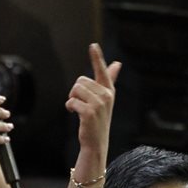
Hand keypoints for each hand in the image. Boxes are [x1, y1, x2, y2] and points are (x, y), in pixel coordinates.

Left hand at [67, 43, 121, 164]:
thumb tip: (118, 63)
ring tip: (79, 109)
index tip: (93, 45)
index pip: (102, 70)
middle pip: (81, 80)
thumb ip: (110, 79)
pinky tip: (75, 114)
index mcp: (109, 90)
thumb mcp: (105, 99)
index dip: (97, 57)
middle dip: (76, 91)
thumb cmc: (98, 119)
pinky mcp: (90, 112)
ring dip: (72, 99)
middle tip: (81, 104)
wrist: (96, 142)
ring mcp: (99, 104)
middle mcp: (107, 95)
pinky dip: (70, 107)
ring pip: (76, 89)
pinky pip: (72, 101)